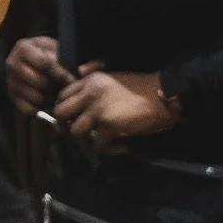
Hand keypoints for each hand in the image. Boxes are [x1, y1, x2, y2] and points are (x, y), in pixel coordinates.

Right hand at [5, 35, 71, 116]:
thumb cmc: (47, 53)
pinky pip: (29, 109)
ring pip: (36, 97)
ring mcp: (10, 81)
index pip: (45, 64)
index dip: (61, 74)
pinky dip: (41, 108)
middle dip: (56, 88)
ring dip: (50, 99)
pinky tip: (48, 101)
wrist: (30, 60)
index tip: (73, 81)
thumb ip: (72, 59)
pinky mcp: (12, 96)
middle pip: (40, 82)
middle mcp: (12, 63)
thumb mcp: (56, 49)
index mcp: (23, 47)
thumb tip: (87, 70)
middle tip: (64, 89)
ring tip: (57, 94)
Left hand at [52, 67, 180, 152]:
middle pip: (60, 113)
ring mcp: (97, 109)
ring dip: (86, 143)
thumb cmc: (140, 87)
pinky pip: (97, 145)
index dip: (64, 111)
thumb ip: (93, 74)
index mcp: (89, 80)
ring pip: (75, 132)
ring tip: (100, 145)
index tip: (72, 122)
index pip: (62, 95)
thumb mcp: (112, 76)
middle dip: (65, 128)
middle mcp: (88, 93)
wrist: (162, 95)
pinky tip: (122, 148)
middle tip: (79, 138)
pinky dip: (108, 150)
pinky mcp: (109, 125)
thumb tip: (80, 71)